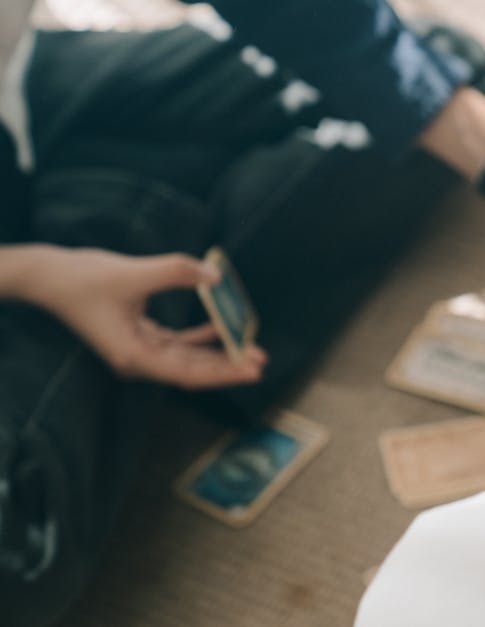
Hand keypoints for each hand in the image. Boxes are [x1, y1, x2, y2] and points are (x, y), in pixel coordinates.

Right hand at [26, 247, 265, 388]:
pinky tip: (220, 327)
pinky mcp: (138, 337)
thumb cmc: (83, 278)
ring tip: (251, 348)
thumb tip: (216, 275)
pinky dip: (199, 337)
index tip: (252, 370)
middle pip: (192, 369)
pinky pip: (177, 344)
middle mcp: (137, 361)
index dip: (224, 372)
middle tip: (262, 361)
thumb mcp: (132, 272)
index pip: (189, 373)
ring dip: (218, 353)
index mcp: (133, 357)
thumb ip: (177, 272)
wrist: (48, 277)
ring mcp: (138, 351)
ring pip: (187, 358)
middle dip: (228, 365)